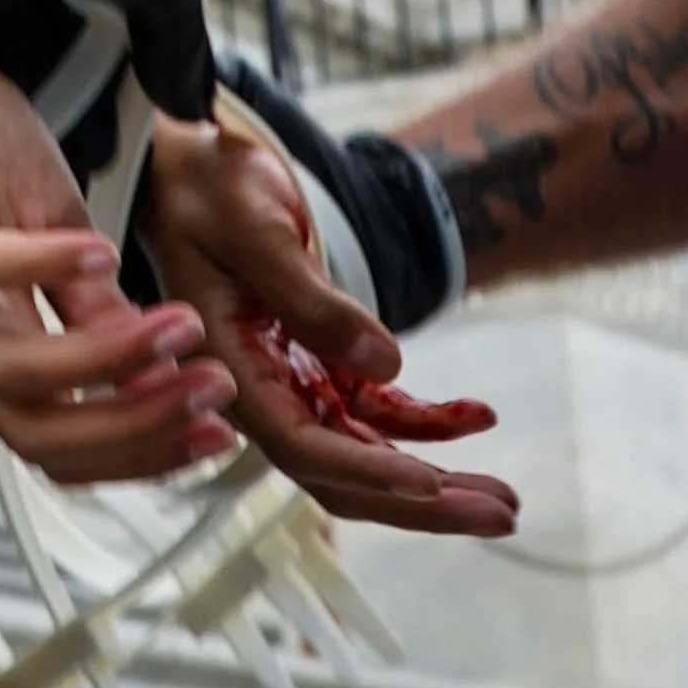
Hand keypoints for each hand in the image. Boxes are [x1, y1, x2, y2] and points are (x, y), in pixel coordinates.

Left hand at [0, 0, 239, 484]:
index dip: (136, 451)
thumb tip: (162, 372)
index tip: (215, 431)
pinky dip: (34, 266)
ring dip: (100, 360)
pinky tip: (99, 254)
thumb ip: (94, 304)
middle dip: (132, 426)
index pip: (55, 438)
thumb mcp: (52, 222)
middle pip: (30, 428)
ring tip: (174, 328)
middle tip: (210, 392)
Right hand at [138, 110, 519, 535]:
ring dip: (435, 479)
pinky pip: (374, 410)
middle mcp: (259, 391)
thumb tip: (387, 363)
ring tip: (503, 498)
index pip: (301, 444)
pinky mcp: (314, 362)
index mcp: (228, 368)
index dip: (366, 470)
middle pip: (343, 473)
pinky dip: (426, 422)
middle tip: (500, 516)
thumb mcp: (256, 231)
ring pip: (365, 454)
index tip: (430, 482)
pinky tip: (475, 416)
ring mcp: (289, 382)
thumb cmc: (206, 191)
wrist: (185, 171)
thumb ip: (311, 298)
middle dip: (422, 503)